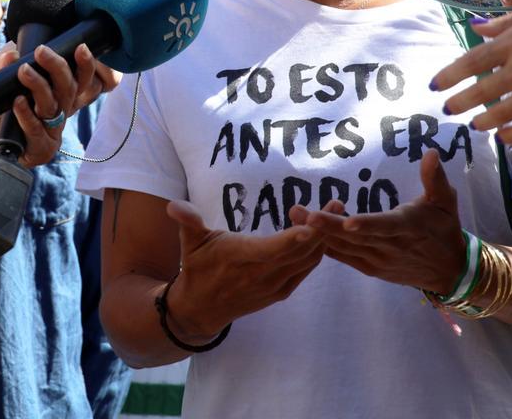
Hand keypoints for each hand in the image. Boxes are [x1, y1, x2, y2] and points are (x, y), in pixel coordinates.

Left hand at [0, 42, 81, 192]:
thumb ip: (4, 65)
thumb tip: (12, 52)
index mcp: (56, 98)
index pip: (79, 81)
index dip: (85, 66)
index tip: (80, 48)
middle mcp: (58, 115)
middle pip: (69, 90)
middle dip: (58, 68)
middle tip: (41, 52)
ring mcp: (51, 134)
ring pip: (52, 107)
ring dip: (39, 86)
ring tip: (23, 71)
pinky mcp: (39, 151)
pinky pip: (35, 130)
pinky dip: (26, 114)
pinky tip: (18, 102)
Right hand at [160, 200, 336, 340]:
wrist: (201, 309)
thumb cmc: (197, 268)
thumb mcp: (190, 243)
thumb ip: (188, 222)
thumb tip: (173, 206)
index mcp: (240, 258)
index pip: (272, 249)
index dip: (293, 238)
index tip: (313, 224)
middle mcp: (261, 274)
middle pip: (298, 252)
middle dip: (320, 228)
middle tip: (337, 203)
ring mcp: (274, 285)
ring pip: (307, 261)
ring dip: (323, 238)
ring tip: (336, 211)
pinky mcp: (281, 291)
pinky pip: (305, 270)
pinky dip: (317, 253)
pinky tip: (325, 234)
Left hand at [290, 150, 465, 293]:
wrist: (448, 271)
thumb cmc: (444, 229)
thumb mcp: (445, 202)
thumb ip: (435, 178)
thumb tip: (431, 152)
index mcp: (408, 227)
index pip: (385, 226)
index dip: (367, 224)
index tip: (347, 221)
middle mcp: (390, 246)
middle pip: (355, 237)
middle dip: (327, 225)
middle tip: (302, 213)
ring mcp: (378, 260)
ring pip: (345, 248)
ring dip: (319, 234)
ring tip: (295, 216)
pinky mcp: (370, 268)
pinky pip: (344, 258)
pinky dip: (326, 247)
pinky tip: (304, 232)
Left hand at [430, 0, 511, 143]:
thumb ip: (506, 23)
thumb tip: (476, 27)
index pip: (471, 62)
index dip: (449, 75)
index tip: (435, 84)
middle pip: (481, 92)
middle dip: (460, 102)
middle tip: (448, 108)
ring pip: (502, 114)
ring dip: (483, 121)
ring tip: (474, 124)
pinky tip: (503, 137)